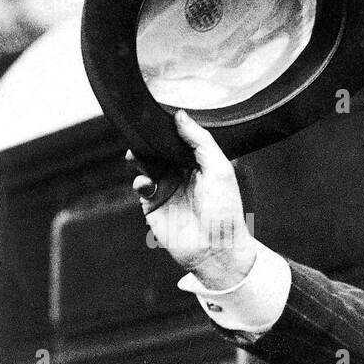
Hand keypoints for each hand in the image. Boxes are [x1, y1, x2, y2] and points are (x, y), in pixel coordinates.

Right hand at [129, 110, 256, 289]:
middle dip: (149, 140)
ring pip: (146, 163)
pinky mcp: (153, 203)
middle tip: (142, 132)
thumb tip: (180, 115)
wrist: (216, 249)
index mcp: (200, 162)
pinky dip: (140, 180)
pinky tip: (147, 183)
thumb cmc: (225, 211)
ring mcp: (167, 187)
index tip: (157, 114)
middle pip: (159, 148)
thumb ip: (200, 141)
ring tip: (138, 154)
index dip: (169, 128)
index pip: (180, 138)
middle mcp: (182, 172)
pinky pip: (141, 185)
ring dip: (140, 156)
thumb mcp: (219, 169)